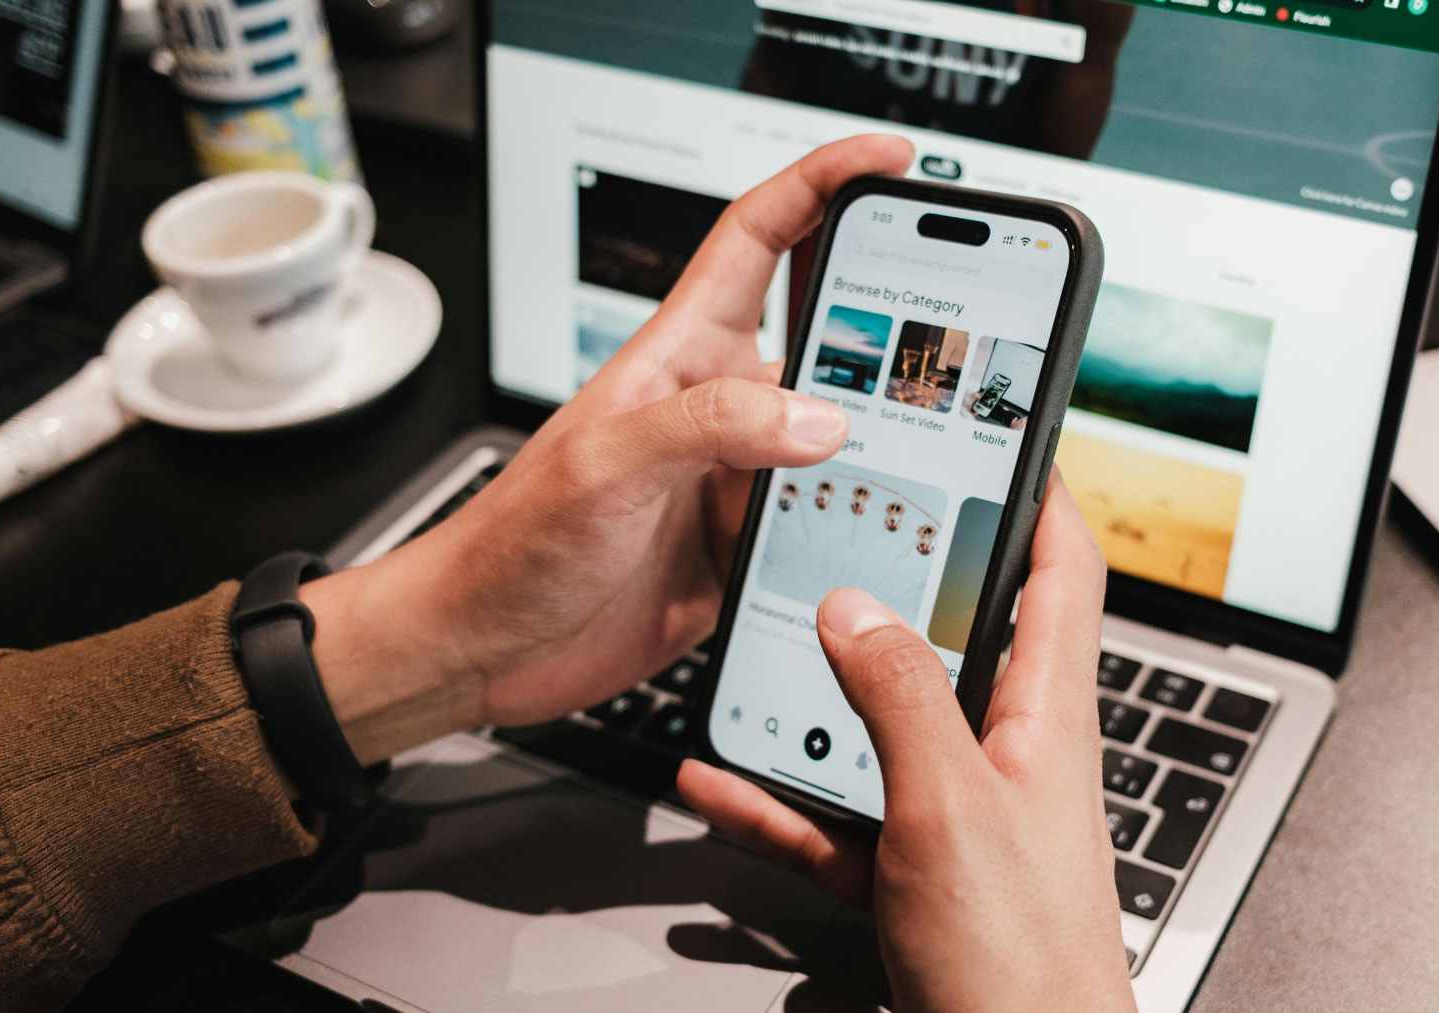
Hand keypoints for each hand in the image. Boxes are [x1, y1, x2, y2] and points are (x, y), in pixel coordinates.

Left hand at [301, 134, 914, 760]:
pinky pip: (823, 527)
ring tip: (938, 455)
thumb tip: (819, 416)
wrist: (484, 646)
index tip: (888, 161)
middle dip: (892, 330)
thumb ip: (710, 426)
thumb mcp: (606, 465)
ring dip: (883, 451)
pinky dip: (859, 533)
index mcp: (682, 357)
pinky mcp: (744, 550)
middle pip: (827, 343)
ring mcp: (735, 481)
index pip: (760, 239)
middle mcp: (719, 410)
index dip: (822, 184)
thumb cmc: (513, 541)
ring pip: (840, 445)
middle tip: (954, 340)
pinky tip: (886, 544)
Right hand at [678, 477, 1134, 1012]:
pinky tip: (722, 782)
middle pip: (954, 634)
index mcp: (1048, 712)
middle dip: (897, 581)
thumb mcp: (951, 805)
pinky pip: (839, 811)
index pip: (1062, 570)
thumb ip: (900, 697)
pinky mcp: (914, 869)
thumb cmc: (1021, 955)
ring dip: (817, 692)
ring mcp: (959, 808)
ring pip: (881, 722)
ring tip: (757, 649)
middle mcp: (1009, 748)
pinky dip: (782, 796)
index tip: (994, 437)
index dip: (1038, 493)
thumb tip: (856, 605)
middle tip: (838, 526)